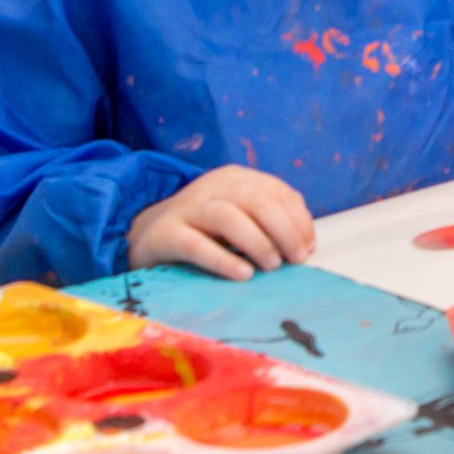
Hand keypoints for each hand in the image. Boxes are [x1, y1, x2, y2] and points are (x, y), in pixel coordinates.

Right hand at [127, 166, 314, 282]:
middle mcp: (212, 187)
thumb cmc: (204, 230)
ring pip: (227, 216)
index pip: (277, 192)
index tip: (308, 247)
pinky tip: (242, 274)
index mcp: (236, 178)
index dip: (298, 219)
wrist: (145, 236)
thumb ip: (269, 222)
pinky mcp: (165, 233)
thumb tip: (305, 245)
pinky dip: (222, 259)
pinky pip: (195, 244)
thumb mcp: (239, 217)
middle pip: (257, 200)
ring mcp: (186, 208)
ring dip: (257, 241)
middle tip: (296, 259)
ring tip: (272, 265)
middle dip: (284, 230)